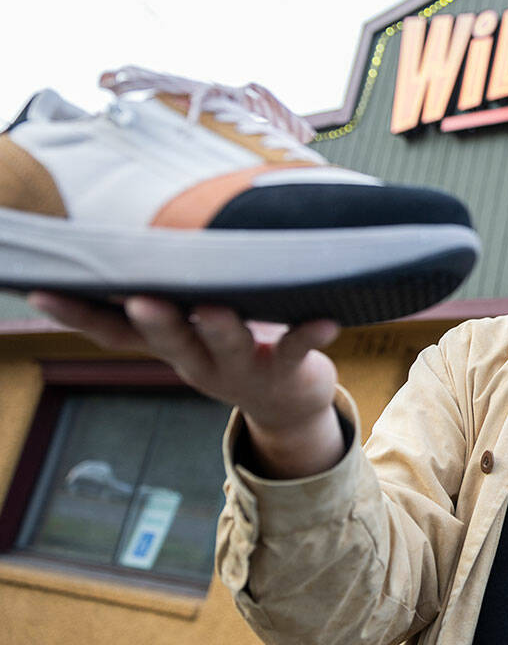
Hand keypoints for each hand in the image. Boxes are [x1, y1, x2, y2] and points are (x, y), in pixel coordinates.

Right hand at [28, 292, 343, 477]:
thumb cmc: (235, 346)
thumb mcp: (193, 328)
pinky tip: (328, 320)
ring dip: (223, 329)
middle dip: (156, 321)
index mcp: (171, 347)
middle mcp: (199, 362)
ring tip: (220, 309)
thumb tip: (128, 239)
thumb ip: (171, 294)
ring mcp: (243, 370)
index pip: (115, 332)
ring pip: (230, 348)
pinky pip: (300, 350)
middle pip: (170, 343)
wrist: (290, 406)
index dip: (78, 314)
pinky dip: (311, 334)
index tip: (41, 290)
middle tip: (142, 299)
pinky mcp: (289, 371)